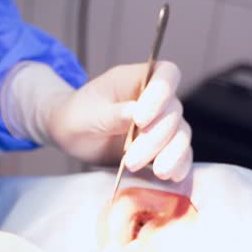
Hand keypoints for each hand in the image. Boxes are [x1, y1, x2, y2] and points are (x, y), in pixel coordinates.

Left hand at [45, 62, 192, 180]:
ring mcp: (161, 124)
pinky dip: (180, 166)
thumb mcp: (87, 115)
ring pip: (181, 134)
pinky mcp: (162, 148)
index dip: (161, 94)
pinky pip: (181, 155)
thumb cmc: (78, 115)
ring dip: (171, 154)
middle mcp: (156, 100)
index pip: (166, 74)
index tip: (140, 119)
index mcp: (137, 80)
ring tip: (157, 172)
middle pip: (173, 112)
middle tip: (131, 160)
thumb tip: (135, 113)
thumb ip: (111, 114)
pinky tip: (172, 177)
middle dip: (156, 138)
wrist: (70, 134)